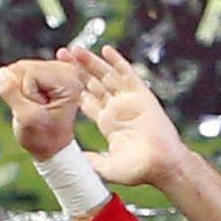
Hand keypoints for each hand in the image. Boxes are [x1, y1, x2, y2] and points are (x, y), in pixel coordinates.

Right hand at [0, 59, 82, 159]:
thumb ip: (12, 94)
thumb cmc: (44, 137)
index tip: (36, 109)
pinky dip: (21, 82)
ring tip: (34, 105)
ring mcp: (58, 70)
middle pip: (25, 67)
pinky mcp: (49, 72)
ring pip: (21, 68)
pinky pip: (23, 68)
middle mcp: (68, 72)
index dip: (25, 92)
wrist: (52, 145)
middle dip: (21, 88)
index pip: (30, 73)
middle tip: (34, 108)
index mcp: (69, 82)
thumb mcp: (26, 119)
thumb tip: (2, 72)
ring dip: (20, 88)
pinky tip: (31, 95)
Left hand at [67, 46, 191, 188]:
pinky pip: (128, 75)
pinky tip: (106, 50)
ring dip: (92, 62)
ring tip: (75, 50)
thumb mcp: (108, 168)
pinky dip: (118, 62)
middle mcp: (117, 109)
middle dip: (77, 70)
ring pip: (107, 76)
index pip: (85, 100)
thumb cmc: (139, 170)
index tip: (56, 78)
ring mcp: (130, 101)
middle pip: (93, 83)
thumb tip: (74, 157)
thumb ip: (91, 161)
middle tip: (61, 55)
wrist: (164, 165)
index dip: (70, 88)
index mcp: (107, 123)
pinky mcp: (143, 95)